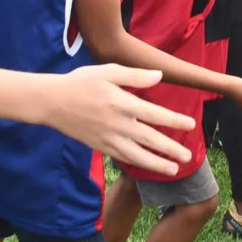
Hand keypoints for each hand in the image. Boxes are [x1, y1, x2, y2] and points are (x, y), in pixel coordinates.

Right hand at [44, 65, 196, 176]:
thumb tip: (159, 76)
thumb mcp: (108, 72)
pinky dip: (136, 163)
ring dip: (156, 164)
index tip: (191, 125)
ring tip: (173, 170)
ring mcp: (107, 138)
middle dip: (170, 150)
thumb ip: (135, 76)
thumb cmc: (81, 82)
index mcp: (122, 104)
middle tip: (187, 157)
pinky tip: (147, 165)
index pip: (155, 115)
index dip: (175, 121)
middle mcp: (117, 124)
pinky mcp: (99, 146)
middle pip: (149, 140)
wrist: (50, 102)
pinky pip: (121, 157)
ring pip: (136, 155)